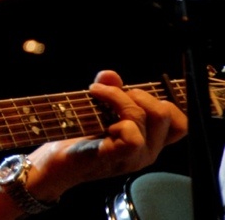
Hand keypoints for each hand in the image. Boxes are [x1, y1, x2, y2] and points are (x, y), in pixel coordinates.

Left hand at [24, 69, 187, 202]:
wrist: (57, 162)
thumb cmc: (79, 135)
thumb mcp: (99, 108)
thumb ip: (109, 90)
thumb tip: (111, 75)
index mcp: (149, 140)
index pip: (179, 122)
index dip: (161, 100)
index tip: (131, 93)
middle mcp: (148, 151)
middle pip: (166, 113)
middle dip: (138, 93)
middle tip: (110, 93)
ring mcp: (135, 158)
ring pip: (150, 118)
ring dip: (120, 98)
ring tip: (97, 95)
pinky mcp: (117, 158)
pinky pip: (133, 136)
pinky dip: (117, 119)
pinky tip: (101, 122)